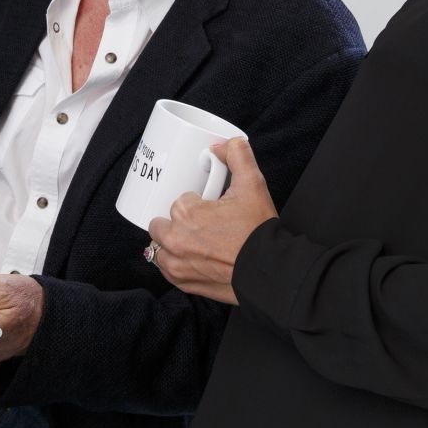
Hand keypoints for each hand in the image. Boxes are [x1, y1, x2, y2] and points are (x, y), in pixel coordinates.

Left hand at [147, 138, 276, 304]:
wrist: (268, 271)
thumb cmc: (258, 233)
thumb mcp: (252, 185)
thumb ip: (238, 155)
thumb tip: (223, 145)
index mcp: (186, 213)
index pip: (178, 201)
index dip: (194, 203)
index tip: (208, 207)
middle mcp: (175, 240)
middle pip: (160, 224)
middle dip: (175, 222)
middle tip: (198, 223)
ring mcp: (177, 265)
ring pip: (159, 248)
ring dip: (170, 243)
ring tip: (192, 240)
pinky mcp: (183, 283)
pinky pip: (166, 270)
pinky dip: (174, 263)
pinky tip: (190, 258)